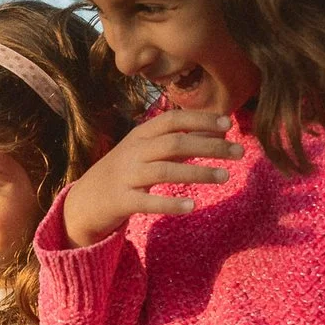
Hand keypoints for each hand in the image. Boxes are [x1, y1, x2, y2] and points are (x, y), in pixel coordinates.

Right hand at [60, 110, 241, 246]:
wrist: (84, 201)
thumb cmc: (123, 173)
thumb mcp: (143, 150)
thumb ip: (172, 141)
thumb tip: (210, 133)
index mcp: (140, 135)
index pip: (173, 119)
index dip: (200, 119)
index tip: (228, 124)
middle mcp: (133, 151)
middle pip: (175, 143)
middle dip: (209, 146)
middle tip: (239, 152)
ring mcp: (126, 176)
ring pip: (165, 170)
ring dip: (198, 171)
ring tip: (225, 176)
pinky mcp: (122, 201)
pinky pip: (148, 202)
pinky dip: (171, 203)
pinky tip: (193, 205)